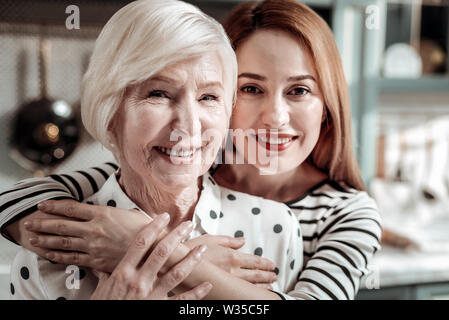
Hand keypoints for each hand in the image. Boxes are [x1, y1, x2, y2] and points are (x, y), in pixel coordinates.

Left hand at [23, 199, 149, 271]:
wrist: (155, 249)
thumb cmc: (144, 229)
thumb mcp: (126, 213)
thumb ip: (107, 213)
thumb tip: (95, 212)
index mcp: (102, 213)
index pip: (71, 208)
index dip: (54, 206)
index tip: (42, 205)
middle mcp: (94, 229)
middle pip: (61, 225)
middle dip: (42, 223)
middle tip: (29, 222)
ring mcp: (93, 246)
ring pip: (63, 242)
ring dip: (45, 239)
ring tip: (32, 238)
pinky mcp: (96, 260)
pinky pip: (72, 258)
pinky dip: (58, 255)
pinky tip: (48, 253)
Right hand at [91, 213, 210, 299]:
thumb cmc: (104, 307)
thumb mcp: (100, 290)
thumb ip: (106, 276)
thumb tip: (103, 266)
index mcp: (123, 273)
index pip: (141, 243)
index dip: (154, 227)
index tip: (164, 216)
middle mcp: (138, 282)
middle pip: (161, 252)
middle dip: (176, 236)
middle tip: (188, 225)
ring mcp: (151, 296)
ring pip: (176, 274)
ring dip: (191, 259)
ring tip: (202, 249)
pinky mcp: (159, 309)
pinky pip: (182, 301)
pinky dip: (196, 293)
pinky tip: (207, 285)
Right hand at [184, 235, 276, 288]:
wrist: (177, 263)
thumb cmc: (193, 248)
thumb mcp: (212, 239)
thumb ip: (229, 240)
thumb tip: (242, 240)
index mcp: (232, 256)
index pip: (255, 262)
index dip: (265, 264)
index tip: (272, 266)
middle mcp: (232, 271)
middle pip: (256, 275)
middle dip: (267, 276)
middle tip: (275, 277)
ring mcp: (226, 282)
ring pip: (250, 286)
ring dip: (262, 287)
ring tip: (271, 287)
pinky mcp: (219, 290)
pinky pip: (238, 293)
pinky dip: (249, 294)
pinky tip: (253, 295)